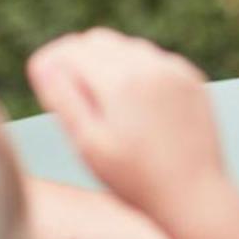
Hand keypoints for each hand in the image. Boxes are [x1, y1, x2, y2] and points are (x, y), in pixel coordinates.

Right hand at [26, 30, 221, 218]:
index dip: (51, 61)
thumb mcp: (88, 144)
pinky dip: (137, 72)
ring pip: (128, 47)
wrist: (196, 197)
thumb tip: (42, 62)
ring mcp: (176, 71)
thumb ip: (63, 98)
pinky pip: (155, 61)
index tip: (43, 82)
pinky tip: (135, 107)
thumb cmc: (135, 179)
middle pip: (98, 41)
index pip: (71, 49)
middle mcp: (151, 65)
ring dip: (108, 63)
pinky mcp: (193, 80)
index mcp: (121, 80)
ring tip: (102, 105)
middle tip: (69, 95)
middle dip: (77, 58)